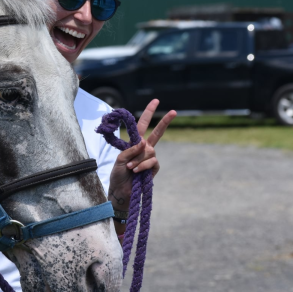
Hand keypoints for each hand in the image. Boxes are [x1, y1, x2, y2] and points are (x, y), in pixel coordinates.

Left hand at [107, 99, 174, 215]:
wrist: (122, 190)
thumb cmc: (118, 174)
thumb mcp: (120, 159)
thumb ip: (131, 149)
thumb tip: (143, 143)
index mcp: (134, 143)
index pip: (142, 125)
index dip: (149, 113)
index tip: (156, 100)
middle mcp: (144, 148)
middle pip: (157, 133)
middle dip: (165, 122)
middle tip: (174, 111)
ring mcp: (150, 158)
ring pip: (149, 151)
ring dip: (138, 159)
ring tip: (130, 168)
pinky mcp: (154, 168)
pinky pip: (151, 161)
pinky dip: (142, 165)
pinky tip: (136, 171)